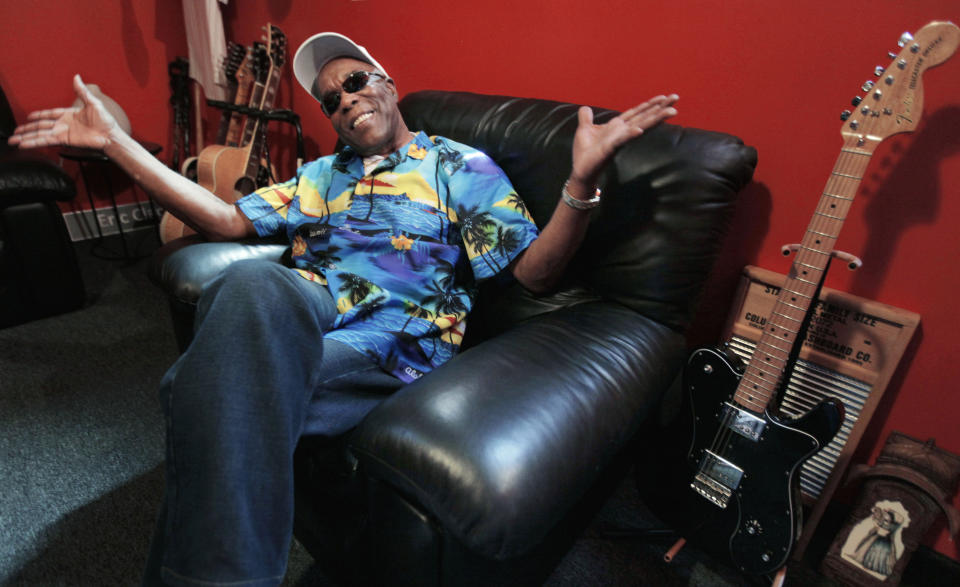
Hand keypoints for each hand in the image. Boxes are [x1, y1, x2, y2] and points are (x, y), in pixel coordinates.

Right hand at [7, 74, 121, 149]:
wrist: (110, 135)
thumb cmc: (106, 121)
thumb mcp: (93, 102)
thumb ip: (82, 91)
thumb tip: (77, 77)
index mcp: (69, 115)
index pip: (50, 114)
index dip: (39, 115)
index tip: (30, 117)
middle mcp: (64, 124)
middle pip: (41, 126)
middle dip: (27, 129)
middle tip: (15, 132)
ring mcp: (63, 133)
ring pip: (40, 134)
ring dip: (26, 137)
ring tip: (14, 140)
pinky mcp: (64, 140)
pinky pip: (46, 140)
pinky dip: (34, 142)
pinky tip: (24, 144)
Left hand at [570, 94, 678, 187]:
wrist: (581, 170)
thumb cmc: (585, 152)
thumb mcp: (584, 130)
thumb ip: (586, 118)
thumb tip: (585, 108)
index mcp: (617, 126)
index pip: (636, 112)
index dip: (650, 104)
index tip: (664, 97)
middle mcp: (621, 132)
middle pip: (644, 117)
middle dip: (660, 108)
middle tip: (676, 98)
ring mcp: (618, 140)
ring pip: (640, 126)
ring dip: (655, 119)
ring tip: (671, 112)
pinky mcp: (609, 149)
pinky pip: (621, 140)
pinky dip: (630, 135)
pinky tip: (639, 130)